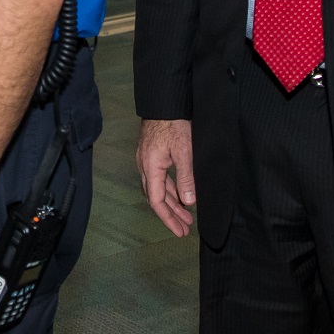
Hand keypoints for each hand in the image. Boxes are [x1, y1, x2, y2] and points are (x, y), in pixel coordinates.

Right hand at [136, 117, 195, 236]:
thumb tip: (188, 203)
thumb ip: (186, 178)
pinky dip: (170, 189)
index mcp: (150, 168)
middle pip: (156, 197)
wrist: (164, 102)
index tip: (180, 231)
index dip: (169, 218)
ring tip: (186, 214)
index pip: (156, 201)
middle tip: (185, 228)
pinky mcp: (151, 154)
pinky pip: (159, 178)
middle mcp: (144, 166)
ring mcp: (146, 160)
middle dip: (171, 214)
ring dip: (172, 202)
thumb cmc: (174, 123)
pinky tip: (179, 193)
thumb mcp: (184, 151)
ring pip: (158, 188)